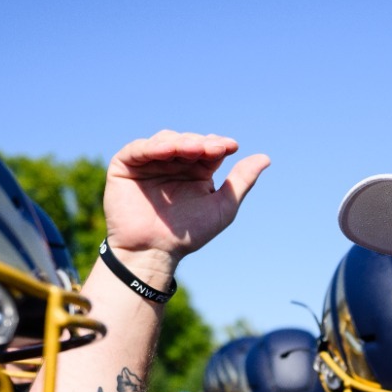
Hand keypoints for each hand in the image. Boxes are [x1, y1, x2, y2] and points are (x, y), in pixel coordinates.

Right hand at [103, 131, 269, 284]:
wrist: (154, 252)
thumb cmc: (188, 234)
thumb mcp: (222, 207)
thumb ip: (241, 181)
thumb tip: (265, 158)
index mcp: (196, 170)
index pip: (209, 148)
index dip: (219, 144)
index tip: (231, 147)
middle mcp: (173, 163)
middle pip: (188, 141)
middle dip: (200, 143)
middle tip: (211, 149)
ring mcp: (149, 162)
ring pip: (166, 140)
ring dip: (180, 142)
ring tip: (192, 149)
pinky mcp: (125, 165)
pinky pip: (139, 149)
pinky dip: (153, 146)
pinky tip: (167, 150)